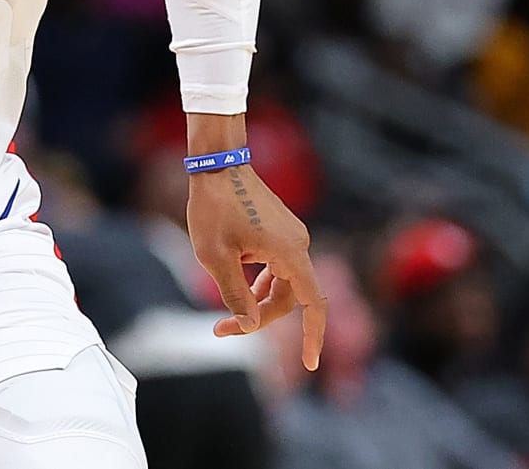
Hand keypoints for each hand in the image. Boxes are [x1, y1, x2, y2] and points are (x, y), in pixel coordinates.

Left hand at [186, 162, 326, 370]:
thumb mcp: (215, 257)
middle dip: (259, 318)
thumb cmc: (213, 207)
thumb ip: (236, 295)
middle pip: (290, 298)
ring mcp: (292, 236)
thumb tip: (253, 325)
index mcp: (291, 252)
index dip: (314, 336)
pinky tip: (237, 282)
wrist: (217, 163)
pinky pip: (278, 267)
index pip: (315, 304)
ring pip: (282, 283)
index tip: (309, 364)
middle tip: (220, 329)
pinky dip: (260, 281)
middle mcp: (299, 244)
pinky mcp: (281, 231)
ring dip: (257, 301)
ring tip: (223, 310)